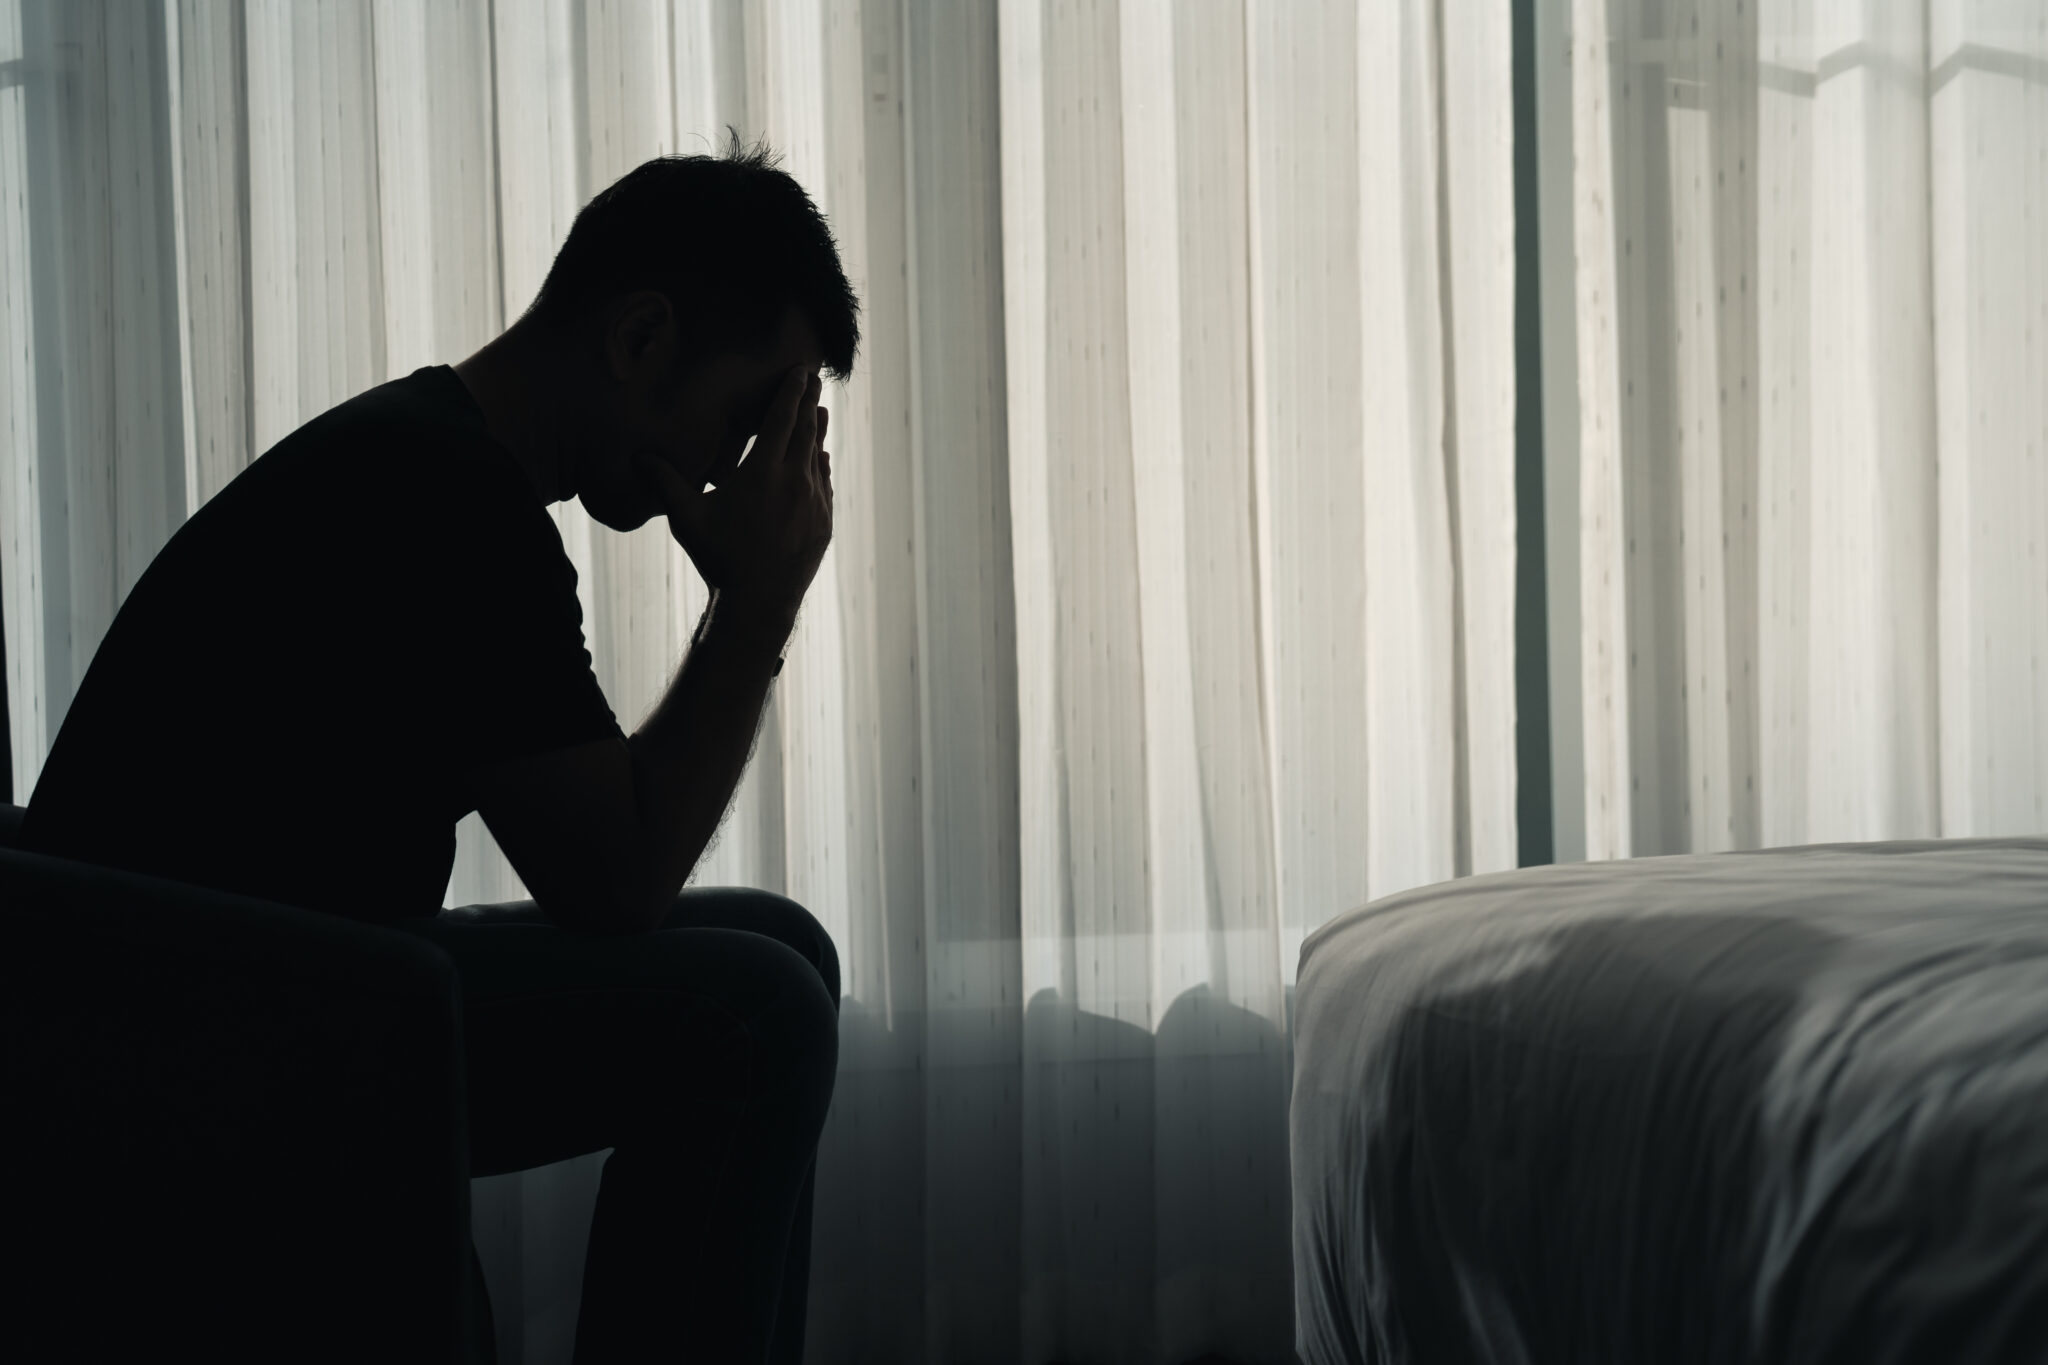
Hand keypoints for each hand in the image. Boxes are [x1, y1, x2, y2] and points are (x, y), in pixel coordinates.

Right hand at [638, 366, 832, 626]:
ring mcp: (815, 503)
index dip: (790, 393)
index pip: (782, 420)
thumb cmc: (719, 558)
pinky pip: (825, 485)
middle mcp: (795, 481)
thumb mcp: (686, 517)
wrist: (759, 603)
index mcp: (764, 472)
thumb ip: (665, 482)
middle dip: (808, 402)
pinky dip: (822, 466)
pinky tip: (821, 459)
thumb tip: (637, 456)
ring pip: (818, 457)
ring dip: (819, 431)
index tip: (799, 371)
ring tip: (821, 411)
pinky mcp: (823, 523)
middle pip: (806, 431)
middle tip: (813, 379)